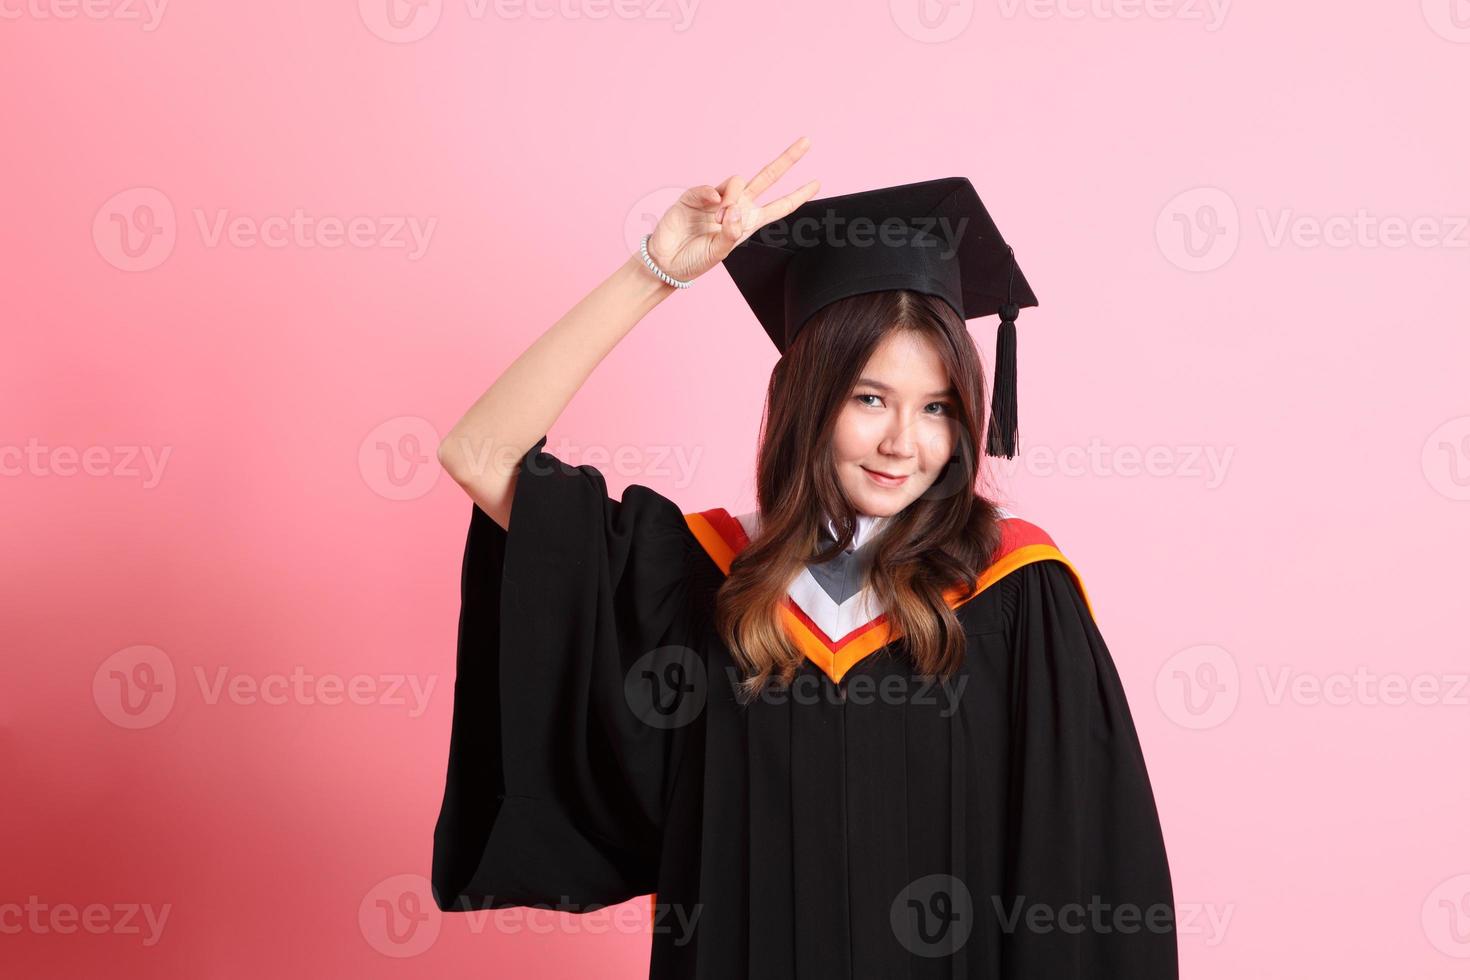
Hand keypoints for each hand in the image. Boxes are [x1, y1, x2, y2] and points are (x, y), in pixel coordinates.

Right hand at [644, 136, 819, 283]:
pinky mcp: (696, 195)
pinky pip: (709, 187)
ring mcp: (716, 199)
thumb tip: (735, 211)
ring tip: (720, 218)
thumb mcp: (718, 254)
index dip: (798, 195)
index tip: (817, 183)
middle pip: (767, 178)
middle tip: (807, 142)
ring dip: (732, 197)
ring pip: (736, 181)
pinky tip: (713, 205)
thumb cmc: (695, 260)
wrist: (667, 262)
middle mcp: (736, 206)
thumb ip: (730, 235)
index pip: (779, 206)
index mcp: (748, 222)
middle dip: (787, 160)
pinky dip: (713, 195)